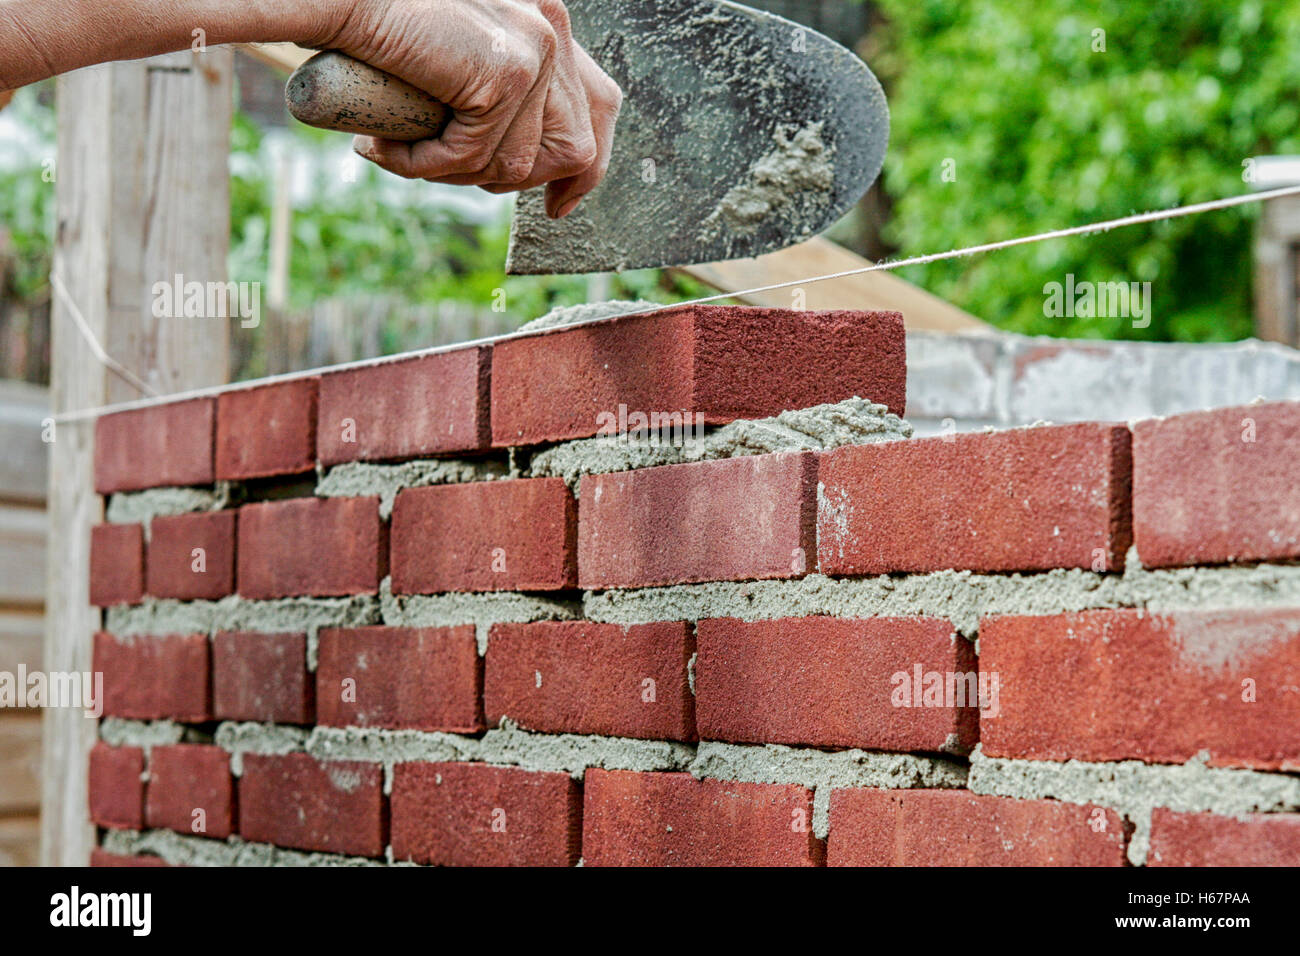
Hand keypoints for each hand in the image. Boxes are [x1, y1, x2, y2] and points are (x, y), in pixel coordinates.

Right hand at [324, 0, 621, 217]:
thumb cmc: (375, 25)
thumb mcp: (452, 62)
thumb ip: (493, 93)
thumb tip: (525, 166)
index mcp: (547, 23)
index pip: (599, 106)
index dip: (583, 170)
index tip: (559, 206)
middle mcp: (550, 30)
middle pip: (576, 147)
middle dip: (517, 181)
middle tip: (449, 169)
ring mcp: (533, 51)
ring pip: (518, 165)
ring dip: (456, 175)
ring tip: (404, 150)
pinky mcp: (504, 74)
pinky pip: (474, 157)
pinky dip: (424, 164)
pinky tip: (385, 145)